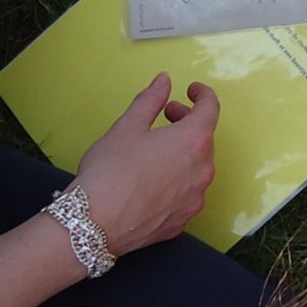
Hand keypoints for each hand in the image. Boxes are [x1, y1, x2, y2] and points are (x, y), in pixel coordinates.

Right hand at [73, 73, 217, 255]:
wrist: (96, 224)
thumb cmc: (110, 171)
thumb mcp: (127, 126)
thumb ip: (150, 100)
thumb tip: (164, 81)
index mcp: (193, 141)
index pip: (210, 109)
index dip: (203, 95)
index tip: (192, 90)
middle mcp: (202, 171)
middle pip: (204, 138)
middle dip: (188, 123)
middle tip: (166, 116)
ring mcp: (195, 199)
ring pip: (197, 168)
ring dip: (183, 153)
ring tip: (156, 150)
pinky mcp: (182, 221)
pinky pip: (186, 194)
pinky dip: (176, 181)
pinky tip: (152, 181)